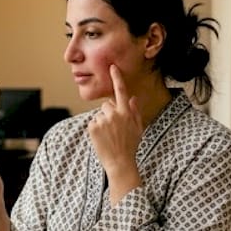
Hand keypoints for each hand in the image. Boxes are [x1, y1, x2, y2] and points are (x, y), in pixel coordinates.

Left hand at [87, 65, 142, 183]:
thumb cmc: (130, 146)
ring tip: (109, 136)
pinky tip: (102, 139)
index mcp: (126, 112)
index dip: (117, 77)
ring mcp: (103, 120)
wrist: (120, 163)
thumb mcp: (137, 128)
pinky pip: (93, 122)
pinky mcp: (93, 127)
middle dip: (109, 113)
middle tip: (114, 130)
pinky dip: (95, 130)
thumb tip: (133, 98)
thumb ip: (135, 111)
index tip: (112, 67)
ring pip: (99, 115)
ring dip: (102, 123)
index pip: (121, 91)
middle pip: (107, 105)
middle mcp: (114, 114)